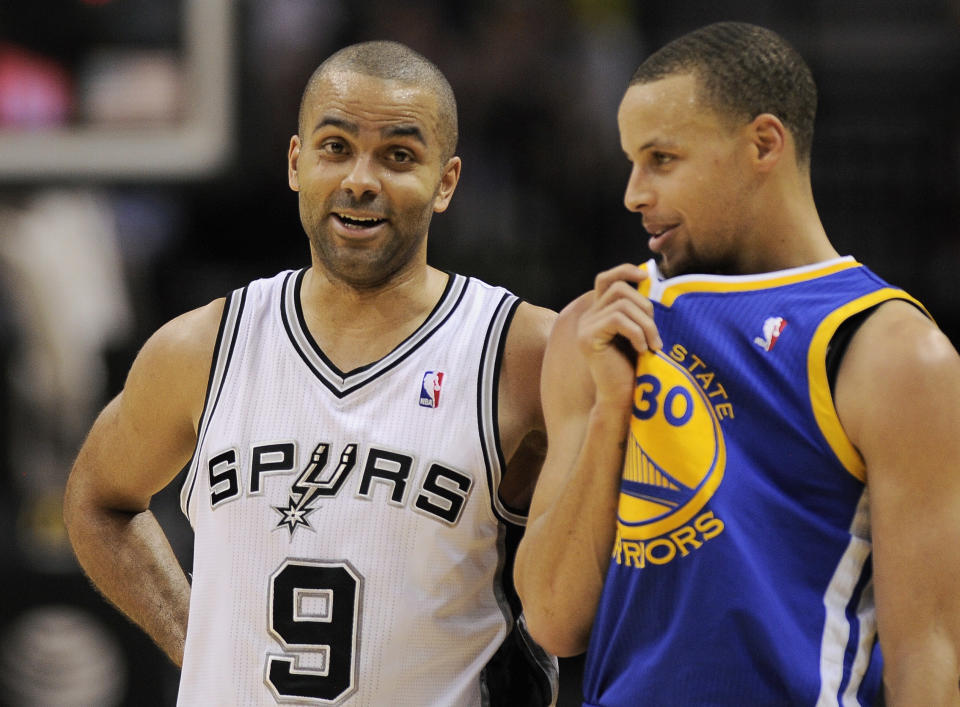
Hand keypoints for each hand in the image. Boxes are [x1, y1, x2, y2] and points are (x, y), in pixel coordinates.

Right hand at [577, 264, 660, 409]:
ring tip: (654, 344)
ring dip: (646, 323)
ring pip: (621, 304)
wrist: (621, 397)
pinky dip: (636, 332)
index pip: (606, 278)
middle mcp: (588, 317)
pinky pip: (617, 319)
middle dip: (645, 305)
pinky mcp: (588, 337)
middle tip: (655, 332)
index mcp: (599, 313)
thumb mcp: (639, 332)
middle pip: (618, 288)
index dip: (625, 270)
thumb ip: (638, 311)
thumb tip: (652, 282)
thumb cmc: (634, 368)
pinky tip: (642, 349)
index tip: (646, 277)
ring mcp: (585, 327)